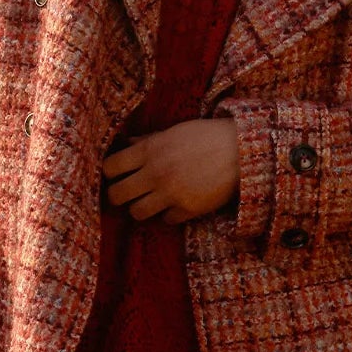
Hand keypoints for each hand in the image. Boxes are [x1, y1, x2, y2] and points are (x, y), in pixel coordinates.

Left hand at [102, 116, 238, 222]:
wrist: (242, 151)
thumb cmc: (207, 137)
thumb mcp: (174, 132)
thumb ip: (148, 141)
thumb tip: (126, 144)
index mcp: (149, 151)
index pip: (110, 168)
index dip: (110, 173)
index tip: (116, 175)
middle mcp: (155, 173)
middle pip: (117, 195)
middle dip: (119, 195)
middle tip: (127, 193)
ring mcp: (171, 194)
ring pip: (136, 213)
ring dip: (141, 207)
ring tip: (151, 200)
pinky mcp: (187, 210)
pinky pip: (166, 220)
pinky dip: (169, 214)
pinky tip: (177, 203)